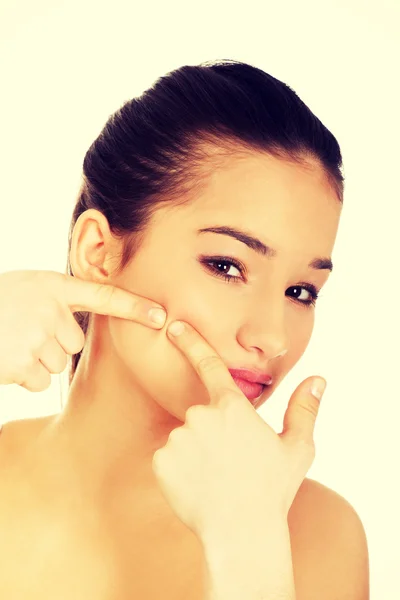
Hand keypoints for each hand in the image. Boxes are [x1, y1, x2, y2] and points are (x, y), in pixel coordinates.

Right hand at [0, 270, 166, 390]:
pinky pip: (39, 380)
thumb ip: (54, 300)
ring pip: (57, 363)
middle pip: (74, 342)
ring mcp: (35, 334)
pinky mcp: (22, 361)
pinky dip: (22, 376)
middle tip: (19, 332)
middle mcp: (48, 307)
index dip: (134, 306)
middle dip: (50, 343)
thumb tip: (78, 331)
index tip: (161, 315)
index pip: (102, 295)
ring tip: (8, 342)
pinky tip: (4, 359)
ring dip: (34, 361)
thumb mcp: (23, 290)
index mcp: (50, 285)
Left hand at [152, 319, 325, 543]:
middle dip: (211, 433)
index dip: (190, 342)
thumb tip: (317, 380)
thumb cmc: (272, 490)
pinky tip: (197, 487)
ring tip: (215, 478)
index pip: (208, 364)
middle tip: (229, 463)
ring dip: (195, 452)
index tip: (175, 326)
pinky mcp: (161, 460)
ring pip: (184, 438)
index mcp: (232, 407)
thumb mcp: (297, 448)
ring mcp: (178, 438)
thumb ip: (304, 409)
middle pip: (200, 415)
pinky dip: (179, 470)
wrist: (241, 533)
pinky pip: (168, 458)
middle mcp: (201, 416)